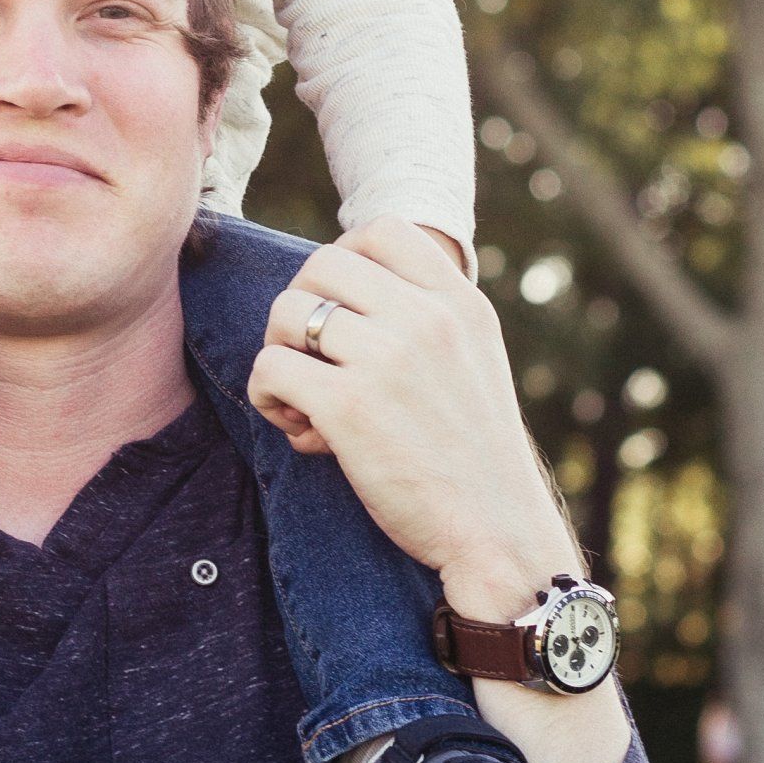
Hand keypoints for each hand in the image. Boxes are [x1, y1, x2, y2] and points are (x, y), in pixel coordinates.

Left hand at [247, 219, 579, 614]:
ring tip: (302, 397)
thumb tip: (339, 293)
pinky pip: (269, 367)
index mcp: (460, 303)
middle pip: (320, 265)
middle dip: (300, 307)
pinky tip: (297, 425)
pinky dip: (266, 395)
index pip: (381, 230)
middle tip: (313, 359)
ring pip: (286, 311)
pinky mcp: (349, 407)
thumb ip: (427, 316)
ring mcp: (387, 359)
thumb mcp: (474, 360)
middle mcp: (426, 319)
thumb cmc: (474, 454)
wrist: (497, 532)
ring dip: (277, 351)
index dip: (343, 260)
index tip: (342, 308)